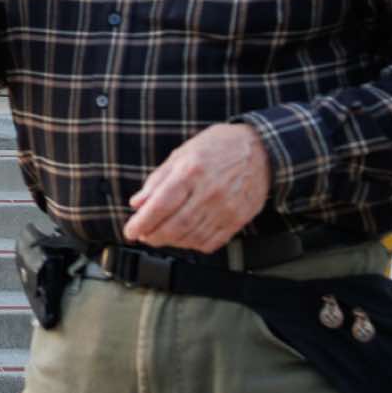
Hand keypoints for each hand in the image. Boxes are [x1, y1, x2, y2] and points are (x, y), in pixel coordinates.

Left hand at [122, 124, 271, 252]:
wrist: (261, 150)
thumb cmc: (219, 147)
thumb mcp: (182, 153)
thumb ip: (158, 179)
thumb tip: (138, 202)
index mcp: (191, 171)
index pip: (161, 205)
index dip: (142, 222)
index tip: (130, 231)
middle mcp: (209, 192)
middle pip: (175, 226)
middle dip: (153, 236)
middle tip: (143, 236)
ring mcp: (226, 208)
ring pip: (191, 237)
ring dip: (171, 242)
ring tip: (161, 236)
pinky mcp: (238, 220)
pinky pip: (211, 242)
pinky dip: (193, 244)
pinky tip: (184, 238)